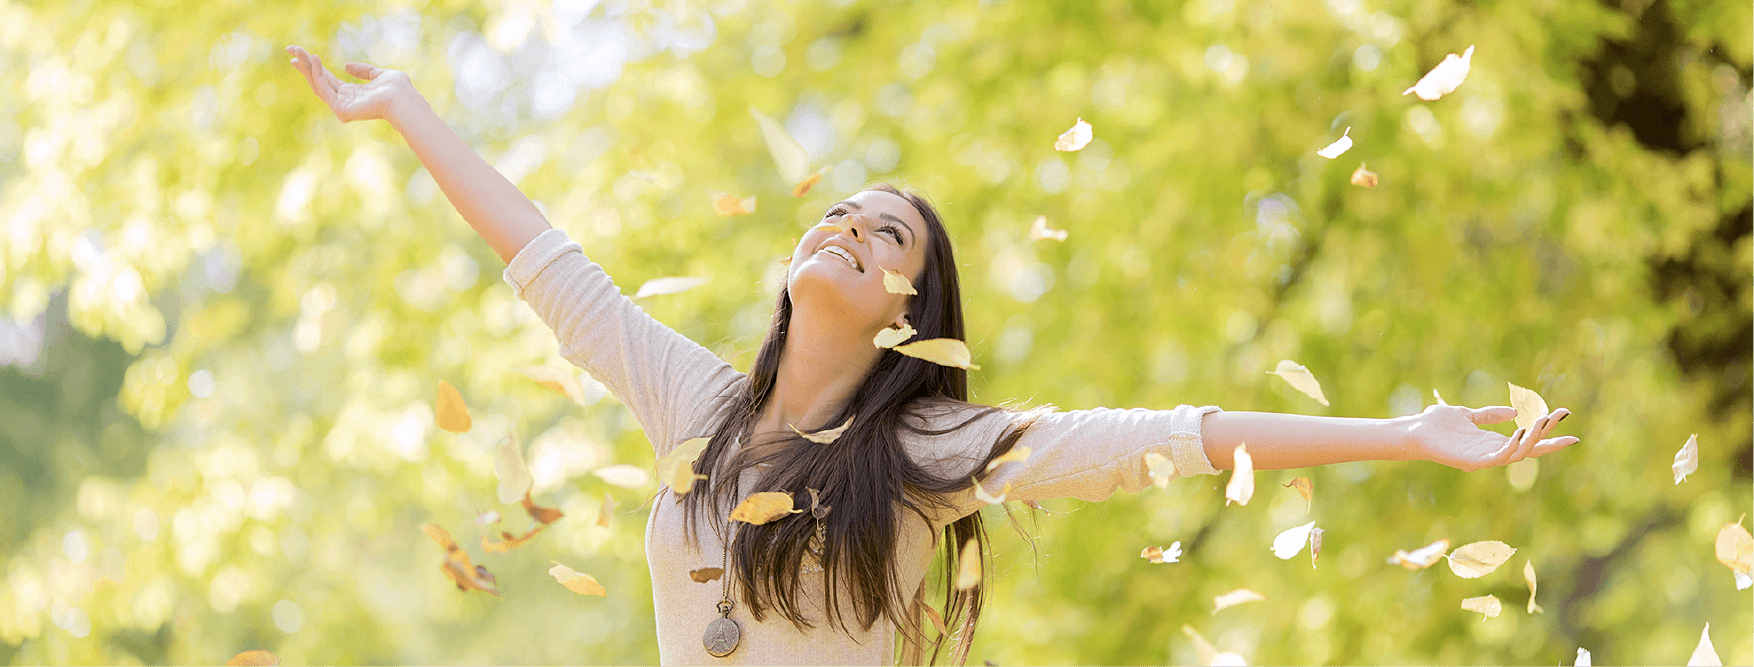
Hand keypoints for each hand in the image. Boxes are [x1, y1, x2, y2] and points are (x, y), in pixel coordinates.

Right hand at [286, 44, 416, 122]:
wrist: (402, 99)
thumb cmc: (397, 89)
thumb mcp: (379, 75)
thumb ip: (364, 71)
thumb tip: (346, 66)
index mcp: (351, 94)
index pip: (327, 79)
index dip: (314, 67)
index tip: (302, 54)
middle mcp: (344, 101)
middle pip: (318, 81)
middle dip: (304, 65)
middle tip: (291, 48)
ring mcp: (341, 107)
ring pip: (317, 84)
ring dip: (306, 67)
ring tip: (298, 51)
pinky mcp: (340, 109)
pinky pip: (323, 88)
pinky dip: (316, 74)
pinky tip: (314, 59)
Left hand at [1404, 404, 1578, 471]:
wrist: (1414, 430)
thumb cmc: (1436, 424)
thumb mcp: (1467, 415)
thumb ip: (1489, 415)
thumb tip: (1514, 412)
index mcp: (1492, 442)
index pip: (1526, 440)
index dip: (1547, 434)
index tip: (1568, 424)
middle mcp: (1492, 452)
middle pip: (1529, 447)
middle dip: (1548, 434)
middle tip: (1562, 416)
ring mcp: (1484, 458)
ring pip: (1518, 453)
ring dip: (1533, 438)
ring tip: (1544, 420)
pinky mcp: (1473, 462)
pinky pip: (1498, 458)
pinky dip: (1511, 447)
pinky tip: (1520, 432)